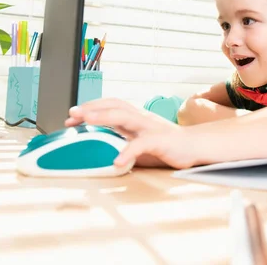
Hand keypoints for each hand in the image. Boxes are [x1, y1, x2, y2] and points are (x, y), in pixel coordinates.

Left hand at [65, 98, 196, 169]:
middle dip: (91, 108)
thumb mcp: (139, 140)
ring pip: (124, 116)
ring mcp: (150, 127)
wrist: (195, 146)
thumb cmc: (166, 145)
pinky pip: (141, 144)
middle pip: (113, 105)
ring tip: (86, 121)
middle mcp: (140, 117)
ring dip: (103, 117)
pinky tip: (116, 161)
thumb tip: (98, 149)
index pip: (110, 105)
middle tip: (72, 114)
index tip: (72, 116)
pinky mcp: (160, 140)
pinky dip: (128, 151)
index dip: (90, 107)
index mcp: (135, 117)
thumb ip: (122, 140)